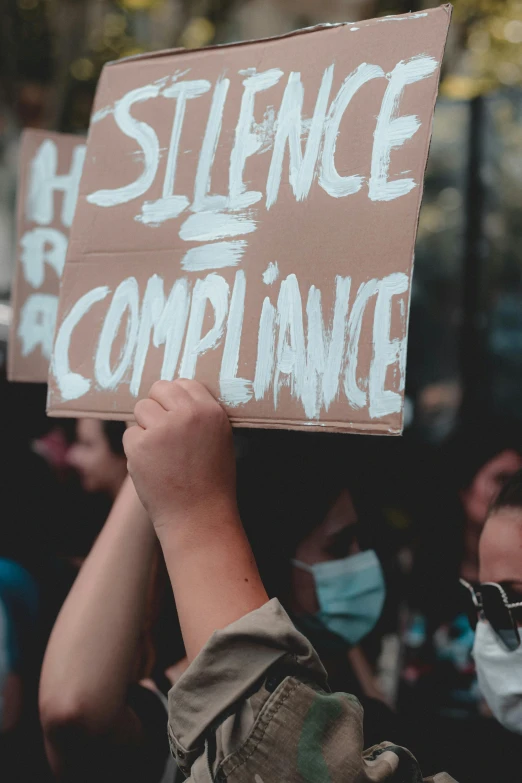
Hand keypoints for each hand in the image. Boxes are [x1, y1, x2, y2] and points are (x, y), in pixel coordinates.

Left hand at [124, 380, 236, 534]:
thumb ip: (200, 416)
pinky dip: (136, 450)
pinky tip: (153, 467)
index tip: (174, 414)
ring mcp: (162, 429)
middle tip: (161, 430)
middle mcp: (187, 415)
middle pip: (159, 389)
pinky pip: (130, 434)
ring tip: (160, 452)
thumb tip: (174, 394)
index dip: (175, 398)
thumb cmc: (211, 482)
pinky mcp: (140, 446)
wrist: (199, 518)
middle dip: (157, 405)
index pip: (185, 383)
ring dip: (145, 426)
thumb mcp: (219, 440)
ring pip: (141, 409)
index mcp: (211, 412)